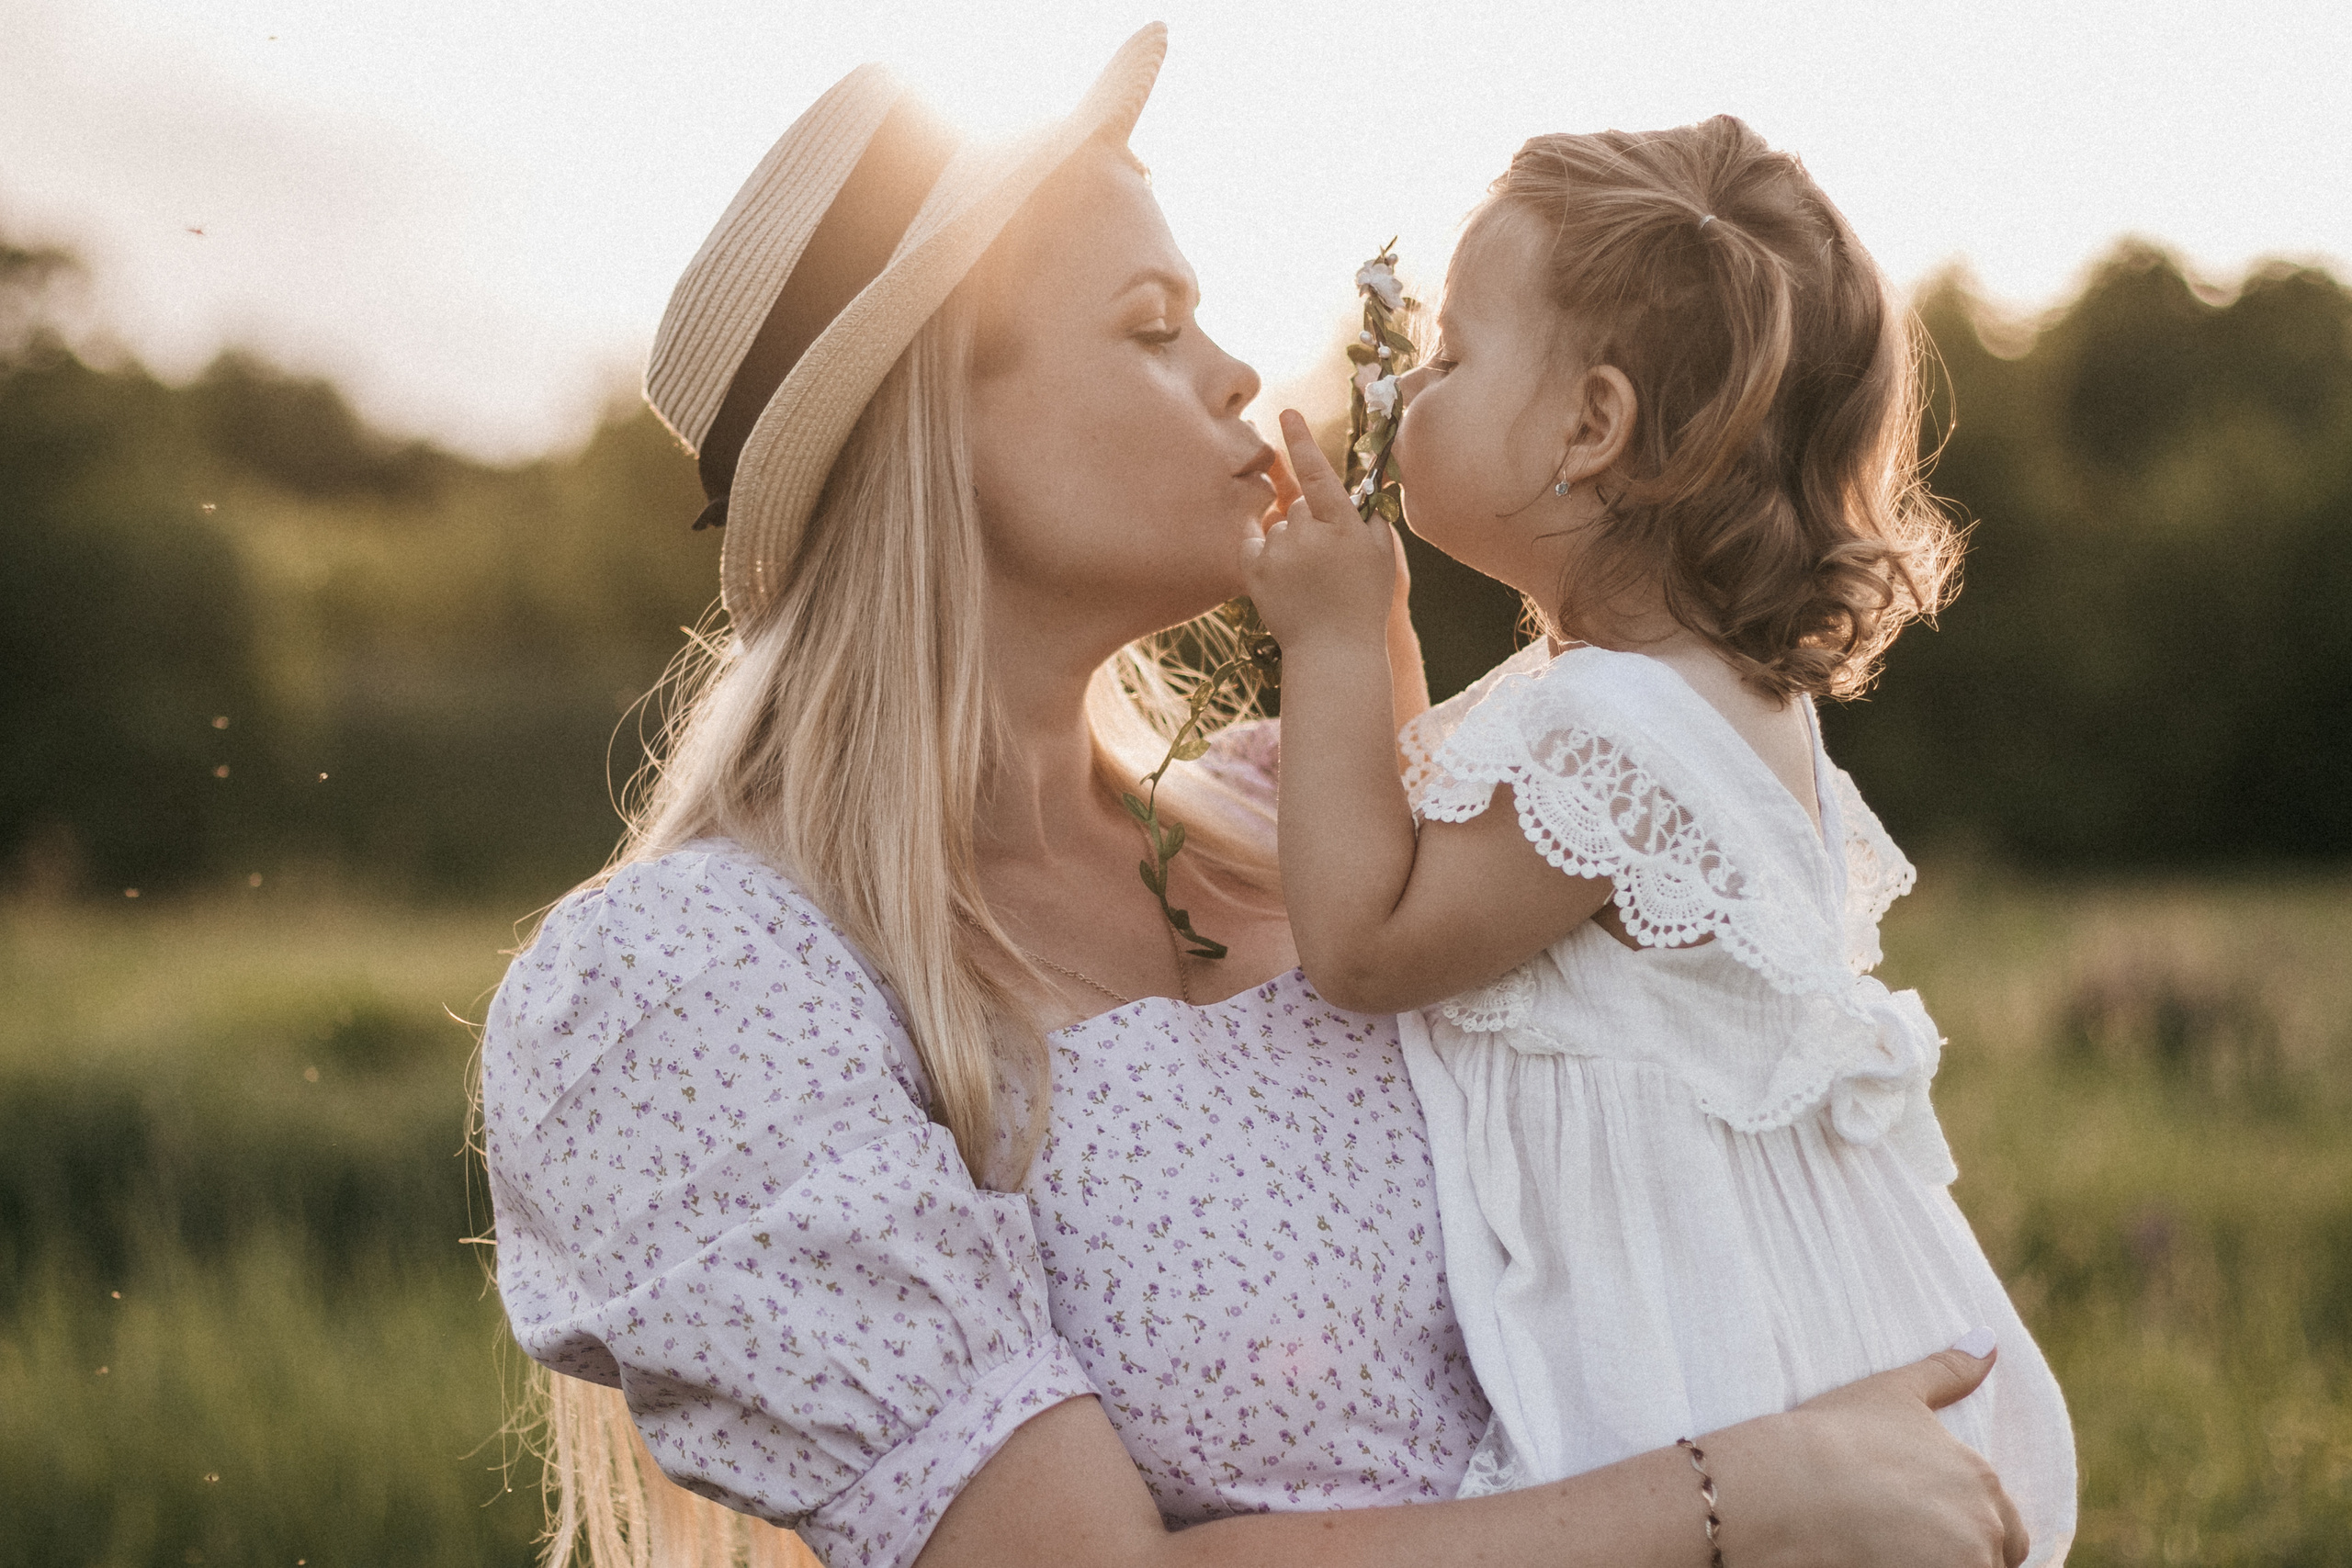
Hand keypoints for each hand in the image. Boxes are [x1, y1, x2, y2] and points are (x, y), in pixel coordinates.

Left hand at [1239, 409, 1397, 653]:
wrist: (1333, 650)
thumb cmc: (1364, 601)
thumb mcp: (1382, 555)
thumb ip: (1370, 514)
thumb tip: (1361, 484)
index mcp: (1342, 527)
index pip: (1318, 473)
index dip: (1301, 440)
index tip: (1287, 411)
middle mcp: (1308, 535)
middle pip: (1299, 505)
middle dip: (1310, 522)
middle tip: (1326, 560)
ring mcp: (1279, 553)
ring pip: (1279, 525)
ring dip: (1290, 541)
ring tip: (1308, 579)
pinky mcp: (1255, 570)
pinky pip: (1256, 541)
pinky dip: (1266, 553)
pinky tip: (1284, 579)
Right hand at [1697, 1338, 2029, 1567]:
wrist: (1787, 1484)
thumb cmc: (1834, 1435)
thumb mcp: (1893, 1393)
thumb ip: (1947, 1370)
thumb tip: (1988, 1339)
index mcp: (1982, 1479)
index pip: (2006, 1529)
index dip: (1964, 1532)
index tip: (1917, 1525)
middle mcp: (1986, 1525)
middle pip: (1994, 1559)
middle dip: (1961, 1555)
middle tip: (1904, 1544)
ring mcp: (1965, 1564)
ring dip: (1939, 1564)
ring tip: (1887, 1553)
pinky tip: (1876, 1561)